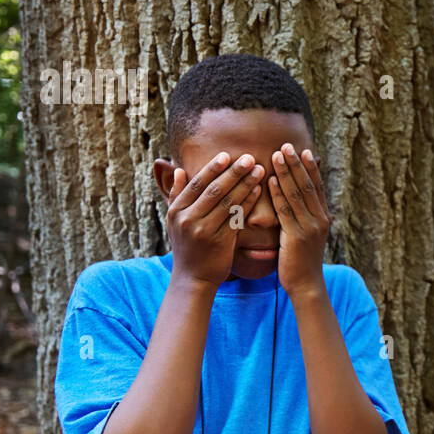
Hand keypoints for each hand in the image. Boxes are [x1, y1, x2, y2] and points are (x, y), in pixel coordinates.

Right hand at [167, 152, 263, 287]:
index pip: (196, 184)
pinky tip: (258, 190)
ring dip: (245, 184)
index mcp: (176, 211)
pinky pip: (237, 217)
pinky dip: (248, 202)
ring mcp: (204, 231)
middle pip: (214, 190)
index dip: (212, 168)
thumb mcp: (173, 221)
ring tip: (259, 169)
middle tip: (249, 157)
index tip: (227, 154)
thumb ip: (176, 195)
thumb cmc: (186, 246)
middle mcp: (188, 220)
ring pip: (228, 202)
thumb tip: (177, 169)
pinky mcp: (221, 242)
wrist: (192, 279)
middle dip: (233, 172)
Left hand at [268, 142, 330, 295]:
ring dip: (287, 172)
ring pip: (297, 194)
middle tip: (288, 145)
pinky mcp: (297, 236)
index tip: (303, 150)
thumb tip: (294, 200)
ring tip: (277, 154)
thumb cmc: (302, 260)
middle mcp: (320, 219)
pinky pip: (286, 210)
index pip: (316, 187)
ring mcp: (310, 227)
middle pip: (307, 185)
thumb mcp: (307, 235)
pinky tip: (272, 179)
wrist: (306, 284)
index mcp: (323, 217)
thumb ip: (303, 217)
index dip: (310, 168)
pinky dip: (279, 193)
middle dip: (297, 164)